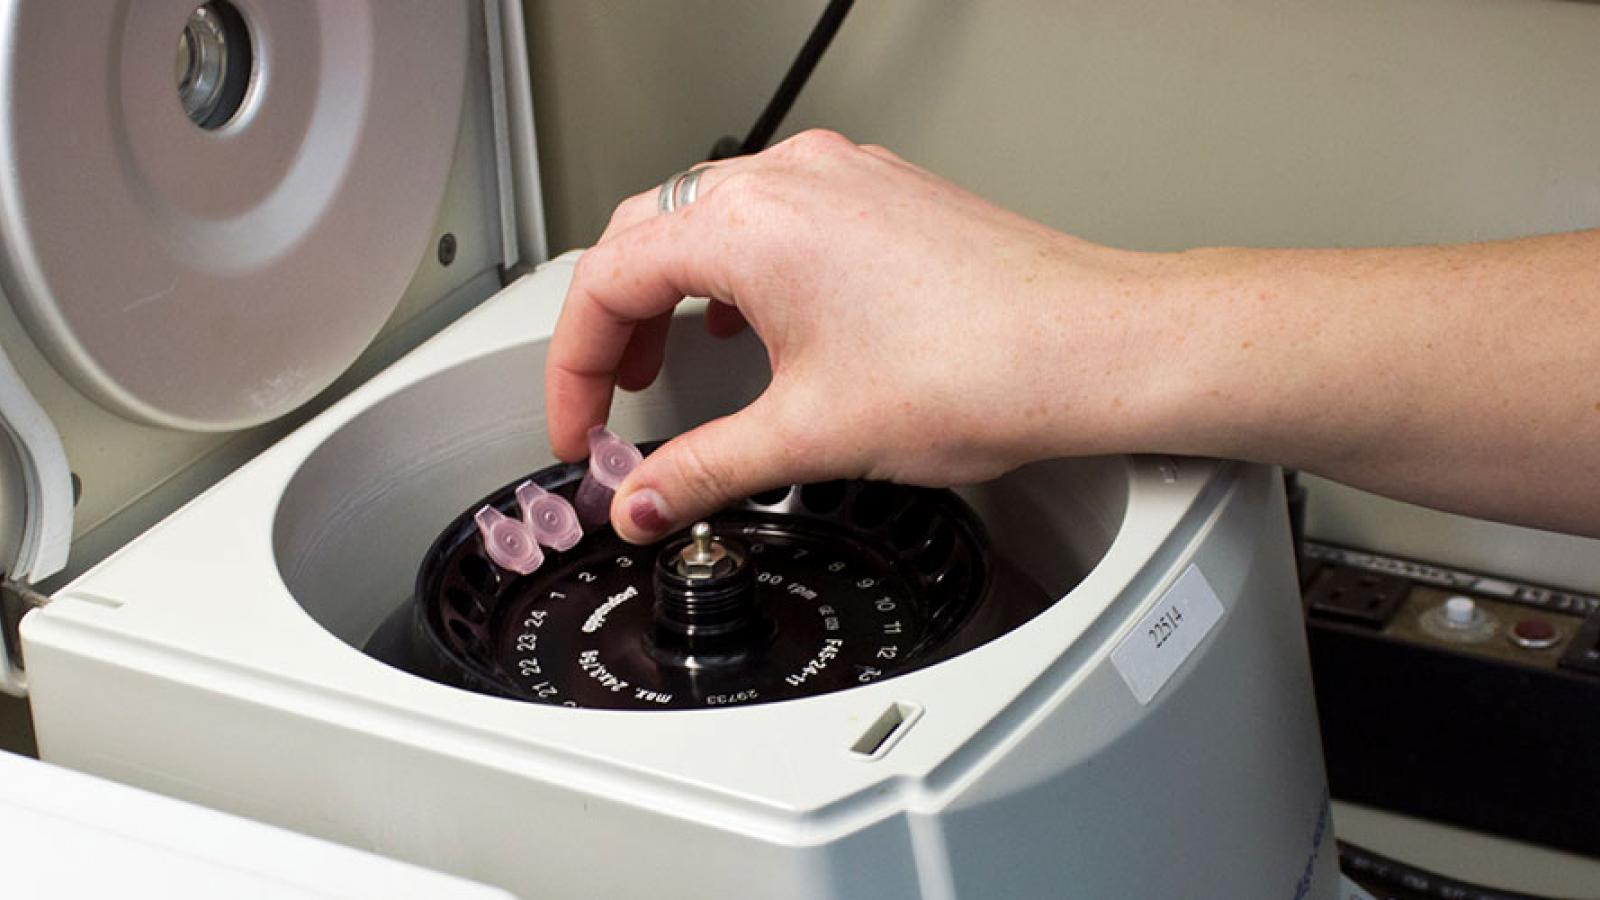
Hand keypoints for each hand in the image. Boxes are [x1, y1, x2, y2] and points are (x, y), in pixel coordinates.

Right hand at [546, 130, 1171, 541]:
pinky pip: (778, 215)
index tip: (579, 430)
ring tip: (671, 357)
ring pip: (711, 217)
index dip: (571, 366)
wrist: (1096, 346)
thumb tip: (646, 502)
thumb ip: (705, 470)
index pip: (608, 280)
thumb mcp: (812, 436)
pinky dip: (741, 270)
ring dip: (675, 290)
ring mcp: (842, 177)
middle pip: (648, 236)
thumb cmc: (984, 368)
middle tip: (610, 398)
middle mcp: (792, 180)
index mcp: (751, 226)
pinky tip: (759, 320)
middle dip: (613, 323)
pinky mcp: (883, 192)